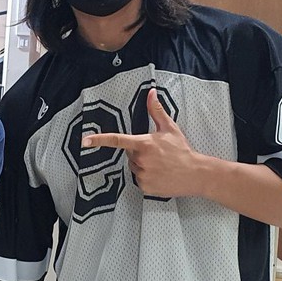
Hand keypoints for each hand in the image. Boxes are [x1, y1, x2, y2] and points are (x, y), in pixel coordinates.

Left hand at [83, 89, 202, 196]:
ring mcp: (142, 174)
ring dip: (143, 165)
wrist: (195, 173)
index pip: (117, 140)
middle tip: (156, 153)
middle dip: (138, 152)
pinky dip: (147, 177)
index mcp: (144, 144)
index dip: (99, 140)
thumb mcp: (169, 128)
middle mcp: (141, 159)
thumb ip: (156, 111)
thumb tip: (151, 93)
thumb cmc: (182, 150)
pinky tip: (160, 174)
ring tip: (160, 164)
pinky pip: (139, 180)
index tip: (85, 141)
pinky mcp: (145, 187)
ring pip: (134, 167)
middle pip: (129, 154)